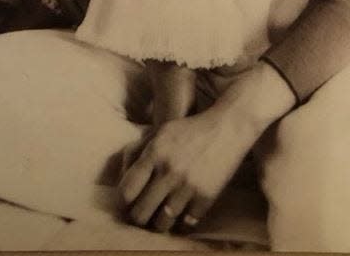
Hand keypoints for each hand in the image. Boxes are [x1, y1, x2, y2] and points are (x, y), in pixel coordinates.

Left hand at [119, 62, 294, 232]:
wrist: (227, 127)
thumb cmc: (191, 129)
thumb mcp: (162, 132)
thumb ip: (140, 151)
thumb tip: (122, 175)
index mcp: (154, 153)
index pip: (126, 191)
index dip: (124, 202)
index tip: (129, 202)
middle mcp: (169, 171)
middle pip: (141, 214)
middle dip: (139, 217)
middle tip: (144, 214)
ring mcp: (188, 186)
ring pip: (162, 223)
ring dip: (160, 222)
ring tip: (162, 215)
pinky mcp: (206, 197)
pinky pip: (186, 223)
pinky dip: (183, 220)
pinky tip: (183, 212)